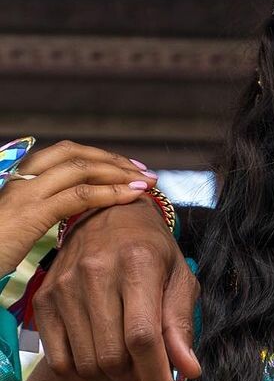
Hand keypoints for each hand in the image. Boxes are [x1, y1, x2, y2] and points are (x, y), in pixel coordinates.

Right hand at [0, 140, 154, 276]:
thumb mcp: (20, 226)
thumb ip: (45, 212)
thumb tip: (79, 214)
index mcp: (20, 179)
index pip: (66, 154)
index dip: (100, 157)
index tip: (128, 167)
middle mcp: (21, 179)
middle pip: (75, 153)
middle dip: (113, 159)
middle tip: (145, 172)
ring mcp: (25, 193)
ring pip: (79, 168)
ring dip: (118, 171)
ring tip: (146, 182)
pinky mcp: (30, 213)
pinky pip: (77, 195)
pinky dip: (109, 192)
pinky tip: (131, 196)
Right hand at [33, 189, 199, 380]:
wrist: (108, 216)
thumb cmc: (152, 250)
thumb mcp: (180, 278)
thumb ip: (182, 324)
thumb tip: (189, 371)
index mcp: (137, 266)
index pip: (143, 338)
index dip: (157, 379)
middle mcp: (96, 275)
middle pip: (113, 358)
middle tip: (149, 380)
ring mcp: (64, 289)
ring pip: (87, 364)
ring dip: (111, 380)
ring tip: (128, 366)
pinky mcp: (44, 302)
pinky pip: (58, 361)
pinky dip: (80, 376)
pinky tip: (98, 365)